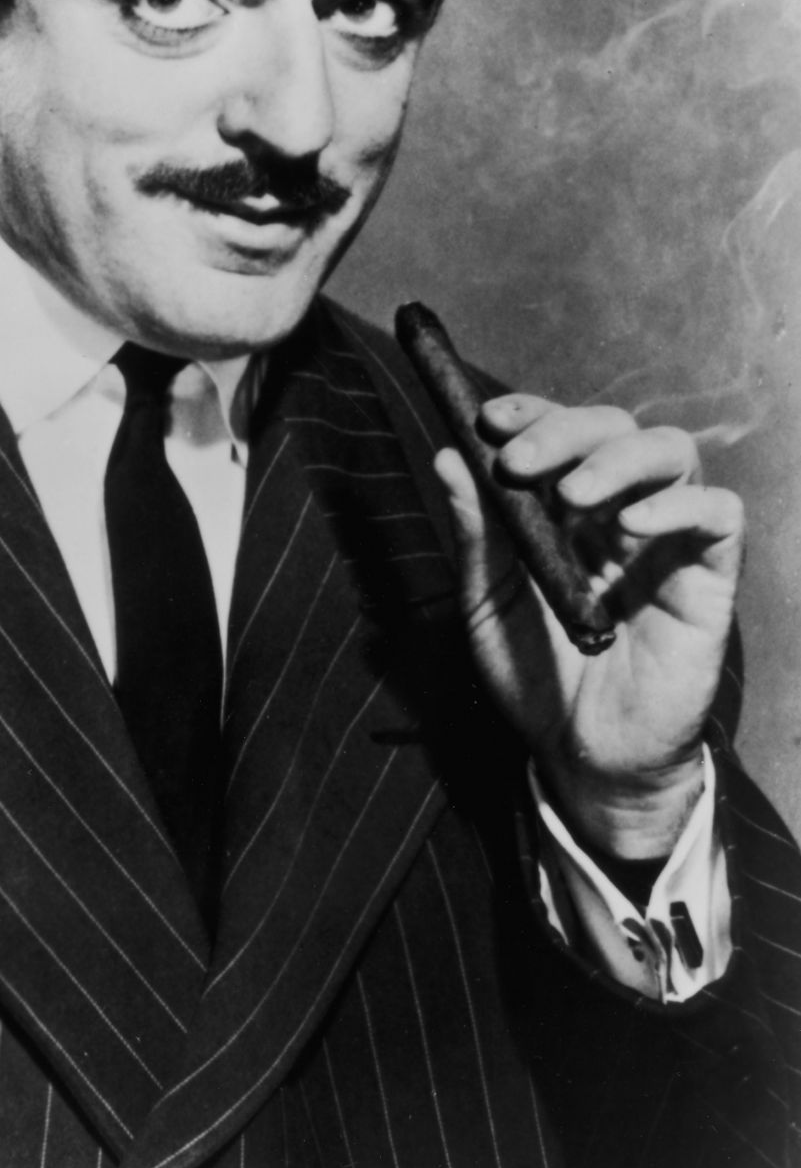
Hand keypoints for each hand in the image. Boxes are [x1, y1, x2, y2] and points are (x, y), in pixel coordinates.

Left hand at [434, 395, 744, 859]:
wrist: (580, 754)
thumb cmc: (536, 677)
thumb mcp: (487, 602)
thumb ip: (476, 532)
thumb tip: (448, 456)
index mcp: (567, 509)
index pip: (562, 432)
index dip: (532, 413)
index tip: (489, 420)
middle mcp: (621, 511)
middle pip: (615, 428)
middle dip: (565, 432)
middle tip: (521, 463)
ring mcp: (668, 541)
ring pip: (672, 453)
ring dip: (618, 459)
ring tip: (574, 496)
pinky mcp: (710, 578)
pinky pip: (719, 514)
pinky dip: (678, 505)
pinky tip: (629, 529)